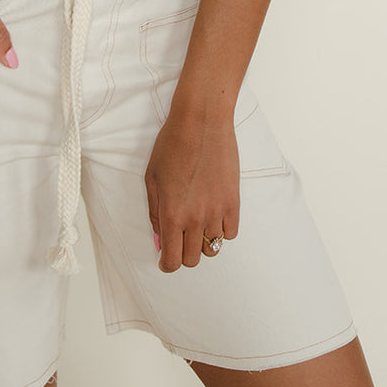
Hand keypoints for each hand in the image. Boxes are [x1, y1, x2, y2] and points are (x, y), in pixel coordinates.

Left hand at [144, 106, 239, 271]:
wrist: (201, 122)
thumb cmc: (171, 145)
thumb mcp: (152, 178)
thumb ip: (155, 212)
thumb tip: (159, 237)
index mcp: (172, 214)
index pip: (173, 260)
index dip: (167, 264)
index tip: (166, 261)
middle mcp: (196, 219)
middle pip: (193, 259)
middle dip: (183, 254)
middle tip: (179, 241)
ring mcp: (217, 212)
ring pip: (213, 249)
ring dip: (202, 242)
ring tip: (196, 225)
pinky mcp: (234, 202)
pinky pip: (230, 234)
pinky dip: (221, 231)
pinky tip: (213, 217)